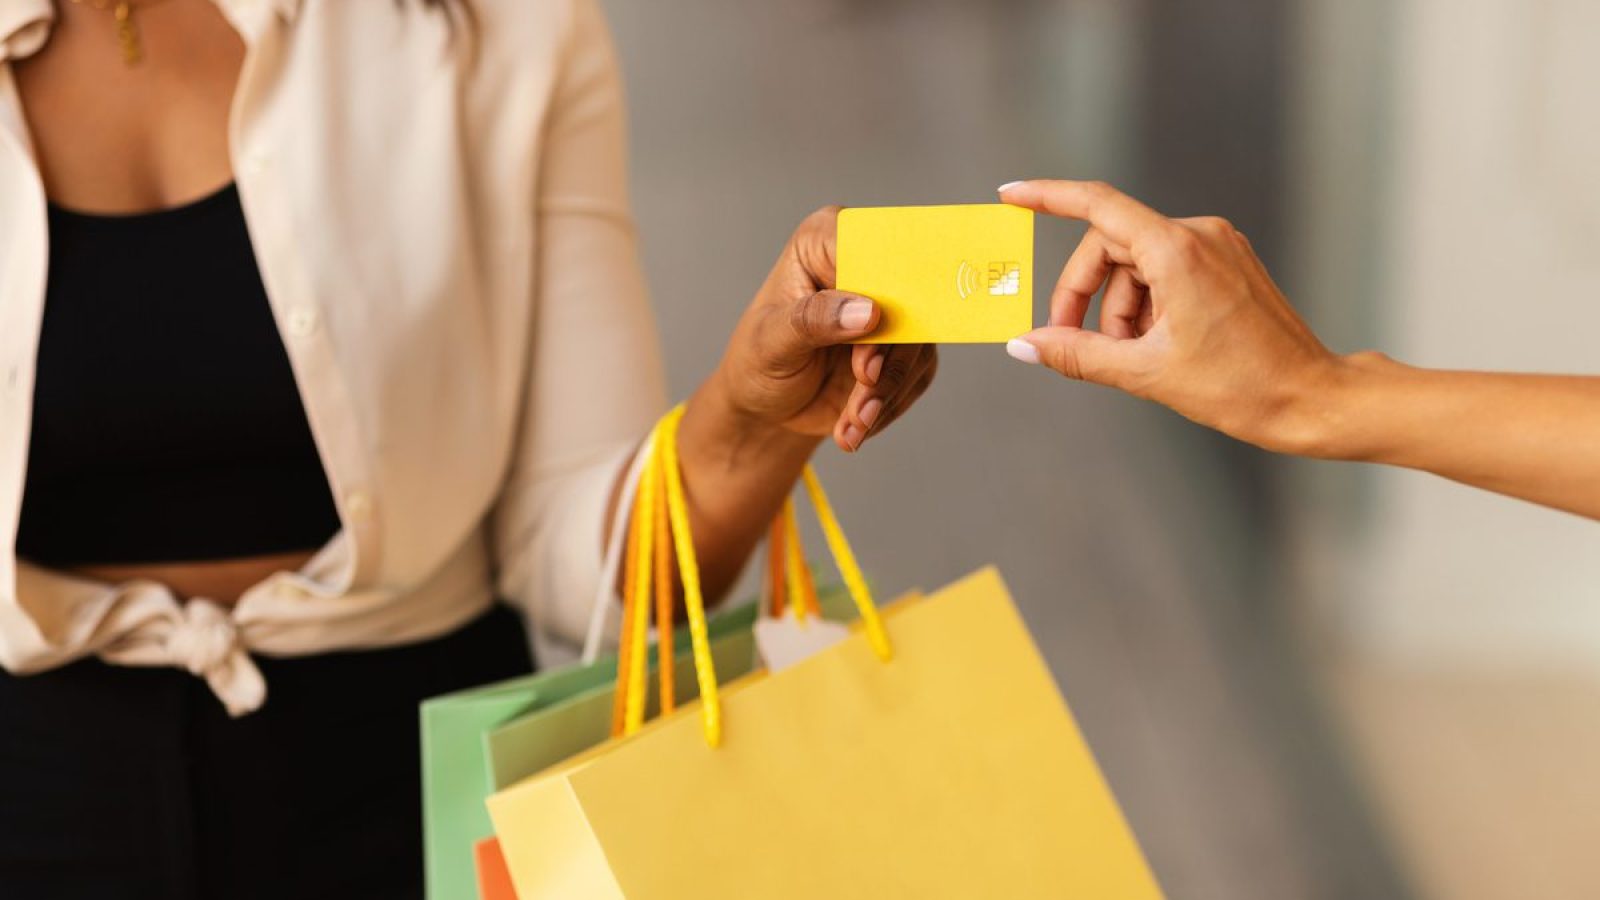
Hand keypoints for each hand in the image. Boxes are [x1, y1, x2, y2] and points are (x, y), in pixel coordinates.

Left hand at [711, 206, 937, 451]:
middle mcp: (864, 267)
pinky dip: (889, 404)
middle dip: (888, 352)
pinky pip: (917, 374)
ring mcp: (889, 309)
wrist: (766, 410)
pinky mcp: (903, 348)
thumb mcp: (771, 342)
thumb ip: (814, 320)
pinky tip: (856, 424)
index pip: (871, 246)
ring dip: (887, 389)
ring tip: (852, 423)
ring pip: (917, 342)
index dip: (882, 283)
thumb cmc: (757, 363)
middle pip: (906, 298)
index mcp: (825, 241)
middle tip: (865, 385)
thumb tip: (869, 312)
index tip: (877, 323)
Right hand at [1000, 180, 1338, 453]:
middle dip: (1084, 295)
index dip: (1047, 196)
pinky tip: (1155, 346)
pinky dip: (1146, 305)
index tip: (1010, 195)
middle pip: (1110, 246)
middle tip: (1068, 343)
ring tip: (1129, 357)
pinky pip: (1166, 271)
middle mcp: (1199, 234)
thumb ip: (1077, 354)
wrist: (1313, 399)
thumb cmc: (1241, 387)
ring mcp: (1218, 246)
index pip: (1097, 204)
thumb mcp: (1146, 372)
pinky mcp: (1228, 264)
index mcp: (1177, 250)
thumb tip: (1023, 346)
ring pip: (1137, 264)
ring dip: (1118, 309)